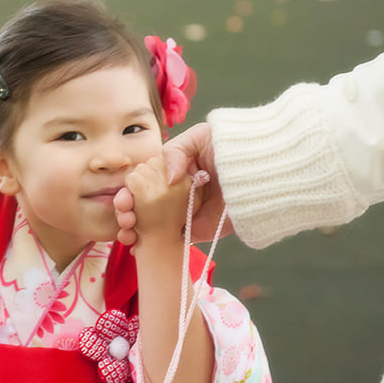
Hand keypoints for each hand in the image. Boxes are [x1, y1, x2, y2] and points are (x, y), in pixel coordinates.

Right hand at [115, 122, 230, 244]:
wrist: (260, 174)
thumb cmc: (232, 149)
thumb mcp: (200, 137)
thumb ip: (175, 151)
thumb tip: (165, 177)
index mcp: (172, 171)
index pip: (141, 183)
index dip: (128, 192)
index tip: (122, 200)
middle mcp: (174, 193)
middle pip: (140, 205)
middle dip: (126, 212)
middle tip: (124, 216)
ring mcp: (181, 214)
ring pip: (148, 224)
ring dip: (132, 230)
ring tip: (127, 232)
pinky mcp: (192, 232)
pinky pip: (166, 241)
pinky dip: (147, 245)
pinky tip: (135, 245)